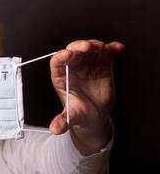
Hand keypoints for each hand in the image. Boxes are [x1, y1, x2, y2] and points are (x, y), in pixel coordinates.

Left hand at [49, 39, 124, 153]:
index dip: (61, 57)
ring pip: (90, 48)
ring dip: (95, 45)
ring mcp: (88, 64)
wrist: (95, 115)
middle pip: (73, 50)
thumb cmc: (79, 113)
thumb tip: (55, 129)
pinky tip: (118, 48)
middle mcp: (73, 67)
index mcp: (61, 77)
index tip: (67, 54)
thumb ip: (63, 121)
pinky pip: (107, 53)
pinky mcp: (103, 64)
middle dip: (79, 46)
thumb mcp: (71, 118)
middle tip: (87, 47)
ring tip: (101, 48)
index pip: (57, 62)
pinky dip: (113, 48)